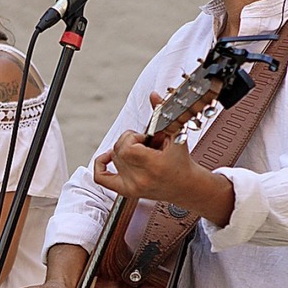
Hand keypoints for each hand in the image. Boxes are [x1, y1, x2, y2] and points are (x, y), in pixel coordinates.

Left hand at [94, 91, 234, 224]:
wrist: (186, 187)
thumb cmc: (182, 162)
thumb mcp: (176, 135)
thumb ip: (162, 114)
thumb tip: (154, 96)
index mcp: (153, 166)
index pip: (127, 147)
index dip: (133, 138)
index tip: (146, 139)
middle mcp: (140, 179)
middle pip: (118, 150)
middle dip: (130, 142)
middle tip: (145, 144)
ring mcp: (132, 187)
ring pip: (113, 159)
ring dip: (124, 151)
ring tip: (141, 153)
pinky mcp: (126, 191)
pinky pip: (101, 178)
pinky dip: (100, 165)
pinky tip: (109, 156)